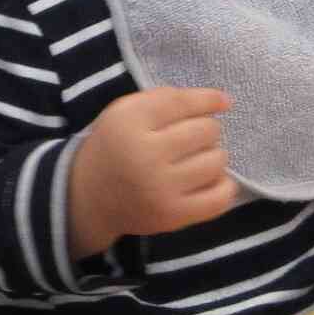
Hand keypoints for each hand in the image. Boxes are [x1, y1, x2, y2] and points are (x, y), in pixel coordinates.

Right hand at [67, 86, 235, 258]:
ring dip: (213, 157)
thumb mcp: (126, 111)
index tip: (221, 103)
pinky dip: (223, 186)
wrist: (88, 197)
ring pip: (217, 161)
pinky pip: (220, 197)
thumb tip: (225, 101)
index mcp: (128, 122)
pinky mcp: (171, 216)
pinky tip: (208, 181)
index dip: (208, 100)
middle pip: (207, 130)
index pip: (183, 102)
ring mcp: (159, 188)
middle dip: (204, 130)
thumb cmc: (116, 147)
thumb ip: (170, 98)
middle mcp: (144, 154)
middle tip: (187, 140)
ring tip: (195, 160)